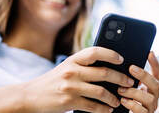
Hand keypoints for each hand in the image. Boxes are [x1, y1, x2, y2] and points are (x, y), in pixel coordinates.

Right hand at [19, 47, 134, 112]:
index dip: (111, 54)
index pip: (95, 51)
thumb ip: (84, 66)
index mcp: (72, 59)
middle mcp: (72, 71)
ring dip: (114, 98)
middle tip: (130, 83)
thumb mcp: (66, 67)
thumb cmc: (53, 81)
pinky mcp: (69, 102)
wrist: (29, 96)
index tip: (122, 59)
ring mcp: (70, 87)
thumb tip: (111, 67)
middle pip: (104, 73)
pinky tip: (108, 110)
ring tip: (119, 100)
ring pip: (101, 92)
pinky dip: (104, 109)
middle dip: (121, 78)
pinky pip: (93, 107)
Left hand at [118, 52, 158, 112]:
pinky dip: (131, 104)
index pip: (157, 74)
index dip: (155, 64)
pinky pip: (141, 111)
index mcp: (150, 89)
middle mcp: (153, 97)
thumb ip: (130, 79)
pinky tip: (123, 100)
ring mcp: (150, 108)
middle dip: (144, 75)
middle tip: (131, 68)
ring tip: (120, 89)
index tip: (149, 53)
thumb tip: (121, 64)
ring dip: (134, 92)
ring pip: (149, 98)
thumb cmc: (126, 102)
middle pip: (156, 84)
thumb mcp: (130, 89)